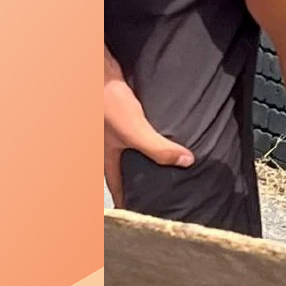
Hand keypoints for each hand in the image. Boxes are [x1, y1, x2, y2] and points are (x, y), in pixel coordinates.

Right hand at [104, 45, 193, 206]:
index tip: (141, 214)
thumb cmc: (107, 102)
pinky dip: (153, 135)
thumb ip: (158, 148)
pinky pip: (141, 131)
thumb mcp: (134, 129)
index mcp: (107, 157)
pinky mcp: (125, 114)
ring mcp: (117, 130)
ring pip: (134, 150)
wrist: (98, 71)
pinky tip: (169, 134)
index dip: (129, 201)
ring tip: (172, 163)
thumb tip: (187, 162)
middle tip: (163, 189)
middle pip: (127, 169)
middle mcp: (110, 146)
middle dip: (142, 180)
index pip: (118, 187)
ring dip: (150, 157)